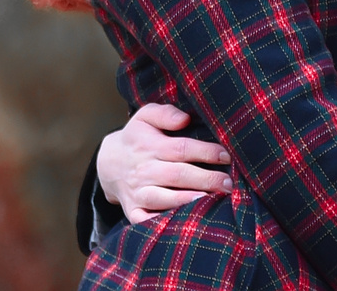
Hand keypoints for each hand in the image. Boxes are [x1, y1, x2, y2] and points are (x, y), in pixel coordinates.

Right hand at [97, 102, 232, 222]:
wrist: (109, 163)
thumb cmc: (137, 137)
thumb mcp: (145, 116)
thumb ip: (165, 113)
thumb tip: (185, 119)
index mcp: (150, 145)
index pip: (181, 148)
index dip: (205, 152)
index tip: (226, 156)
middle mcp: (144, 169)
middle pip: (178, 175)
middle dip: (205, 179)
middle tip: (228, 183)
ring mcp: (138, 192)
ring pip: (163, 198)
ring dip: (187, 200)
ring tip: (210, 201)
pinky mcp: (133, 210)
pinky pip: (144, 220)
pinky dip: (159, 223)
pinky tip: (180, 223)